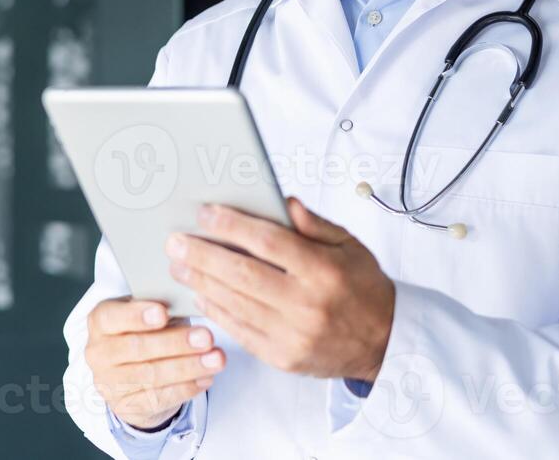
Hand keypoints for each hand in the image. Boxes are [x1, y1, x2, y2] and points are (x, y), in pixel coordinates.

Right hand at [84, 297, 225, 430]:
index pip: (112, 317)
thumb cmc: (143, 331)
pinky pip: (159, 398)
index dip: (137, 316)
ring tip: (215, 359)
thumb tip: (190, 303)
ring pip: (151, 375)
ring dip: (188, 367)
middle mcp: (99, 353)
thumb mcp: (145, 313)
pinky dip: (186, 387)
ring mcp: (109, 382)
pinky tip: (205, 377)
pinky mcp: (126, 406)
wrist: (130, 373)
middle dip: (175, 343)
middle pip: (137, 348)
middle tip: (205, 337)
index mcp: (100, 321)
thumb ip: (160, 308)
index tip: (163, 313)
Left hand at [167, 197, 394, 382]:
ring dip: (201, 282)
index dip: (232, 225)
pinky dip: (216, 310)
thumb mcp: (349, 245)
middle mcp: (307, 303)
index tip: (205, 214)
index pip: (268, 242)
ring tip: (179, 265)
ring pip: (235, 303)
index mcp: (324, 270)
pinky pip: (239, 330)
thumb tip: (282, 201)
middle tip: (175, 241)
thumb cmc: (363, 287)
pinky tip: (201, 294)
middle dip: (202, 255)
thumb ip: (313, 224)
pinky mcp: (282, 357)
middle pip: (242, 273)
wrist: (383, 342)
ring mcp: (293, 334)